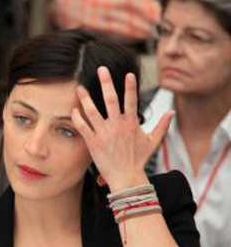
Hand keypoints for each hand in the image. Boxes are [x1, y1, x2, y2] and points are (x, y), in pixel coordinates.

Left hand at [71, 67, 174, 191]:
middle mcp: (117, 125)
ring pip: (92, 111)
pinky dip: (77, 117)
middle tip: (101, 69)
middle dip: (106, 82)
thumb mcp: (153, 142)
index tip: (128, 74)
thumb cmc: (138, 160)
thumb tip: (172, 113)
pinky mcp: (93, 142)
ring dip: (85, 98)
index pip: (131, 99)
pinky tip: (73, 110)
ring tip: (79, 88)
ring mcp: (104, 133)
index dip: (130, 86)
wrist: (126, 177)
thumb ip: (162, 126)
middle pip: (110, 99)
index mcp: (131, 122)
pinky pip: (83, 126)